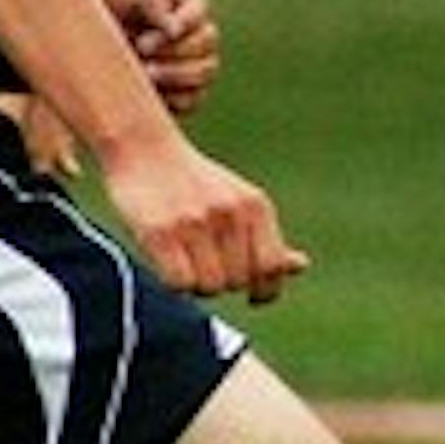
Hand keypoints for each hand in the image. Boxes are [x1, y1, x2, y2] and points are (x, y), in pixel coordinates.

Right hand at [103, 133, 309, 306]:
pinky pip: (180, 285)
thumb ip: (268, 238)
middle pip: (238, 282)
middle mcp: (230, 213)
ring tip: (187, 261)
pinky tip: (169, 264)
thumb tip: (300, 266)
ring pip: (210, 287)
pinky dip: (176, 284)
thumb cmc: (195, 183)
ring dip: (198, 285)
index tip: (255, 296)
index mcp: (256, 206)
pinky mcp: (160, 233)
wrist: (144, 147)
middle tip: (207, 264)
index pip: (272, 267)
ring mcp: (195, 222)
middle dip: (225, 283)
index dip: (267, 289)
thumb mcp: (241, 203)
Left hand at [108, 0, 219, 116]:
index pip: (200, 9)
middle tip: (142, 49)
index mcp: (188, 3)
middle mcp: (202, 34)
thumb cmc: (113, 13)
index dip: (185, 21)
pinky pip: (191, 99)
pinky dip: (172, 97)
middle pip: (207, 40)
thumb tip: (174, 30)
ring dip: (176, 73)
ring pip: (204, 71)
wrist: (99, 42)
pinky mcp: (190, 92)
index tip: (161, 32)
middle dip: (175, 48)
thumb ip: (150, 5)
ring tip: (145, 73)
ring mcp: (200, 64)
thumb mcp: (124, 0)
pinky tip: (148, 90)